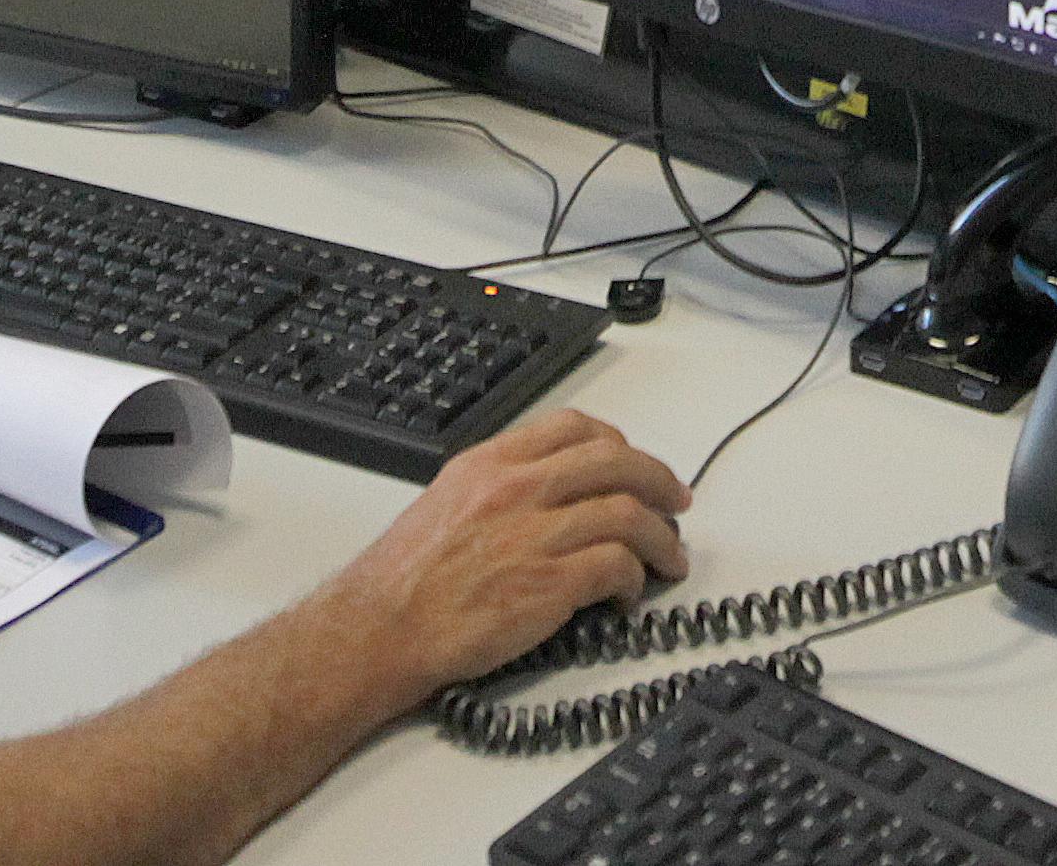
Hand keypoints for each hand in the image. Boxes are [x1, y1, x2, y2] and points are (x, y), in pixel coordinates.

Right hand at [300, 409, 693, 718]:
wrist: (379, 629)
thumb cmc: (404, 579)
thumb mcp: (448, 501)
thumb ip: (499, 485)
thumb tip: (550, 492)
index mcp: (492, 463)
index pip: (576, 428)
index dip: (620, 444)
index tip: (636, 464)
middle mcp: (518, 489)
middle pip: (617, 463)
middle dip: (660, 481)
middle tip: (678, 503)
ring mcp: (535, 534)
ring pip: (629, 513)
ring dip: (662, 538)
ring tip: (670, 558)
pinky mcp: (549, 584)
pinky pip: (617, 565)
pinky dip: (635, 578)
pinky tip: (630, 594)